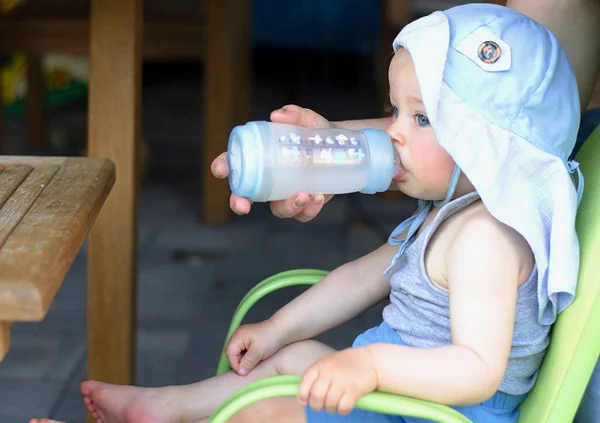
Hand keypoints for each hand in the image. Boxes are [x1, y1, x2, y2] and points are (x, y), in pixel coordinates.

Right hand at [211, 104, 332, 221]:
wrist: (341, 148)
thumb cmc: (315, 133)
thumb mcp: (308, 121)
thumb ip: (296, 114)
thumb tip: (278, 115)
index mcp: (261, 157)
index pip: (235, 161)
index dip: (222, 166)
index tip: (220, 170)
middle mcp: (269, 179)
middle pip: (245, 195)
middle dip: (238, 203)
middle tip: (243, 206)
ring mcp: (286, 193)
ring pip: (277, 209)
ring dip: (287, 207)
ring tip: (303, 195)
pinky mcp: (305, 203)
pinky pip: (302, 214)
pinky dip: (309, 210)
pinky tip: (318, 198)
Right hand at [225, 319, 285, 375]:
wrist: (283, 330)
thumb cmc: (271, 338)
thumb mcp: (258, 352)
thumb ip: (247, 362)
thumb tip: (240, 372)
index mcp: (238, 335)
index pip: (229, 352)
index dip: (235, 364)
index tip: (243, 372)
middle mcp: (238, 335)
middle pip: (231, 353)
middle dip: (238, 362)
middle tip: (247, 370)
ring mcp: (243, 337)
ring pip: (237, 353)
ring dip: (243, 360)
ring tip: (252, 365)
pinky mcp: (249, 340)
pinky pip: (243, 351)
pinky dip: (247, 357)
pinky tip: (254, 360)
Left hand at [298, 347, 378, 414]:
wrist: (370, 360)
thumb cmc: (346, 363)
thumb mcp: (327, 363)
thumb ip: (315, 376)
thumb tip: (303, 396)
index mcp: (321, 365)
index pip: (305, 381)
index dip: (302, 394)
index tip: (304, 401)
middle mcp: (330, 372)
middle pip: (317, 396)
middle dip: (317, 405)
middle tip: (322, 405)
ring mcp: (343, 381)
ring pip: (329, 404)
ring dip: (330, 409)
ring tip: (334, 404)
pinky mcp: (355, 389)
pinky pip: (343, 407)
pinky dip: (342, 410)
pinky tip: (344, 405)